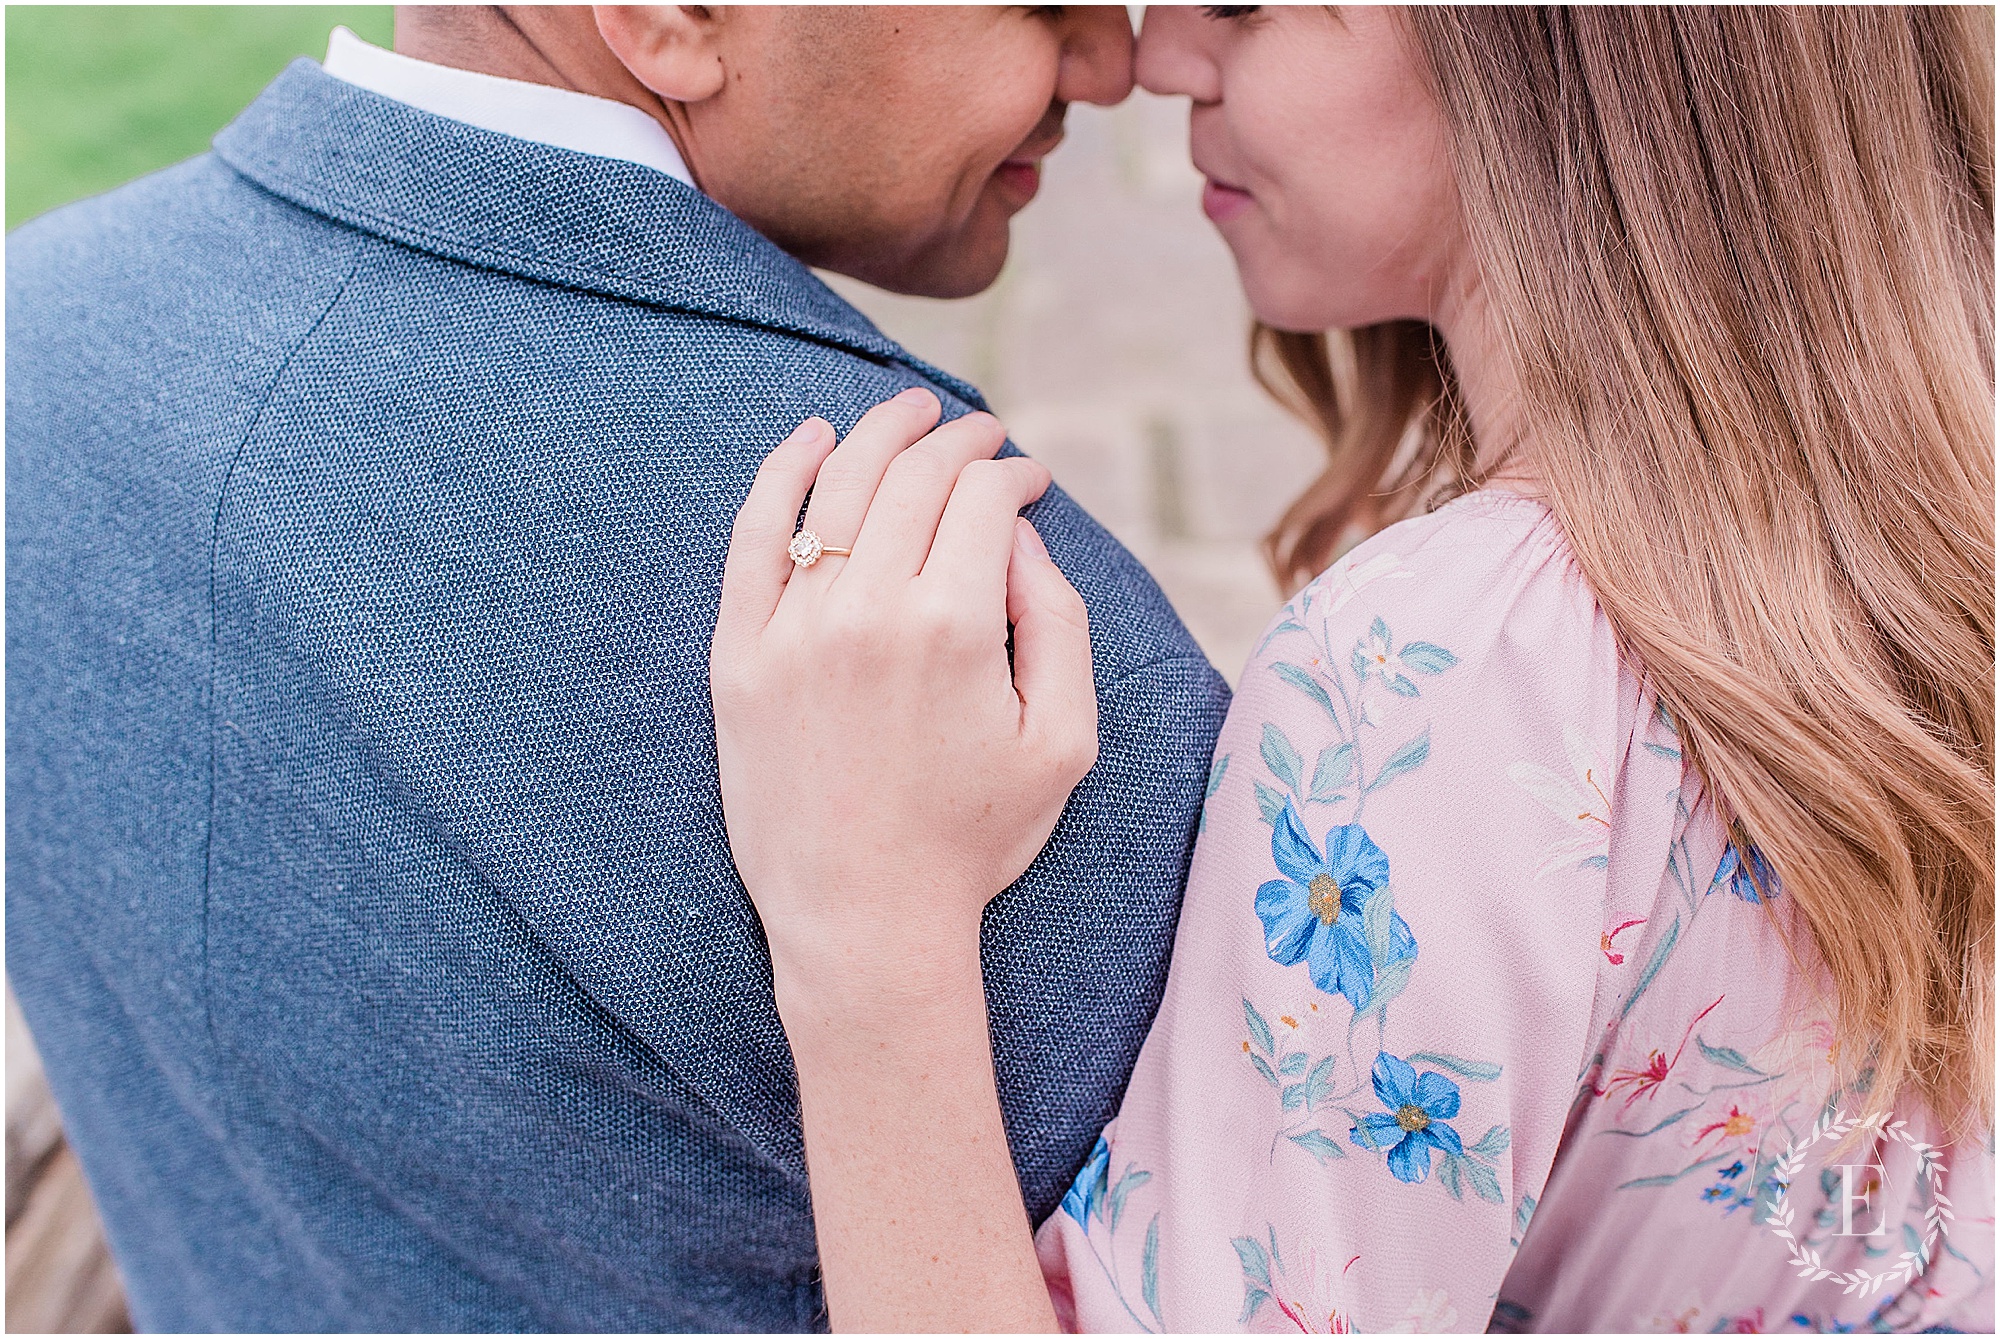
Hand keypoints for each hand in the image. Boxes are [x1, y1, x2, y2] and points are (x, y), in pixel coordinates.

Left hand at [710, 388, 1098, 991]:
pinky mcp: (739, 655)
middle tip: (982, 434)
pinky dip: (781, 474)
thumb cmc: (974, 837)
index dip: (1014, 475)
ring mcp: (793, 629)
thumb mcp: (1063, 739)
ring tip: (911, 411)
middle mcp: (868, 609)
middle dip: (958, 440)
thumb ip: (1059, 621)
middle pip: (913, 477)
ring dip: (880, 433)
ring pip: (836, 488)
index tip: (1029, 481)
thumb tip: (1021, 535)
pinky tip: (811, 438)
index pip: (982, 499)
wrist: (863, 920)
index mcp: (956, 625)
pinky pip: (752, 537)